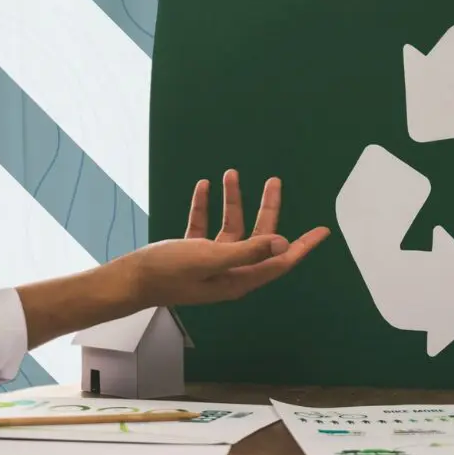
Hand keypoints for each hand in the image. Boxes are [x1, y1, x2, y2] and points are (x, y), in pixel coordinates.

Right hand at [115, 170, 328, 306]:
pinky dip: (205, 207)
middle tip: (274, 182)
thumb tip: (283, 243)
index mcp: (239, 278)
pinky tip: (203, 187)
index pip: (281, 260)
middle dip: (267, 208)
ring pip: (231, 227)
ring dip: (232, 201)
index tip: (323, 231)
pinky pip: (205, 227)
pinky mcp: (191, 254)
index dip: (303, 246)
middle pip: (259, 237)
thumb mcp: (210, 258)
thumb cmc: (168, 273)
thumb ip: (247, 251)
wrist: (130, 280)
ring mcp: (211, 263)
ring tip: (231, 174)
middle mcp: (230, 271)